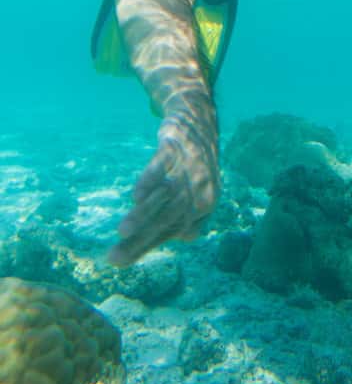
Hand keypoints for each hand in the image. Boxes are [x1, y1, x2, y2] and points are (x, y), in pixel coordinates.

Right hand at [109, 121, 219, 265]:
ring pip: (164, 196)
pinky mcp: (175, 146)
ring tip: (122, 231)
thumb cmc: (192, 167)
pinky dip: (151, 180)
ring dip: (143, 214)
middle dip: (141, 239)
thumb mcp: (192, 194)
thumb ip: (181, 218)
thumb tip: (181, 238)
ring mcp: (188, 166)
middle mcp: (200, 188)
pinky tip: (136, 196)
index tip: (119, 260)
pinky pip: (162, 165)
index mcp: (206, 205)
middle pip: (167, 218)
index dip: (146, 245)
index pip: (172, 231)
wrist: (199, 122)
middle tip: (113, 257)